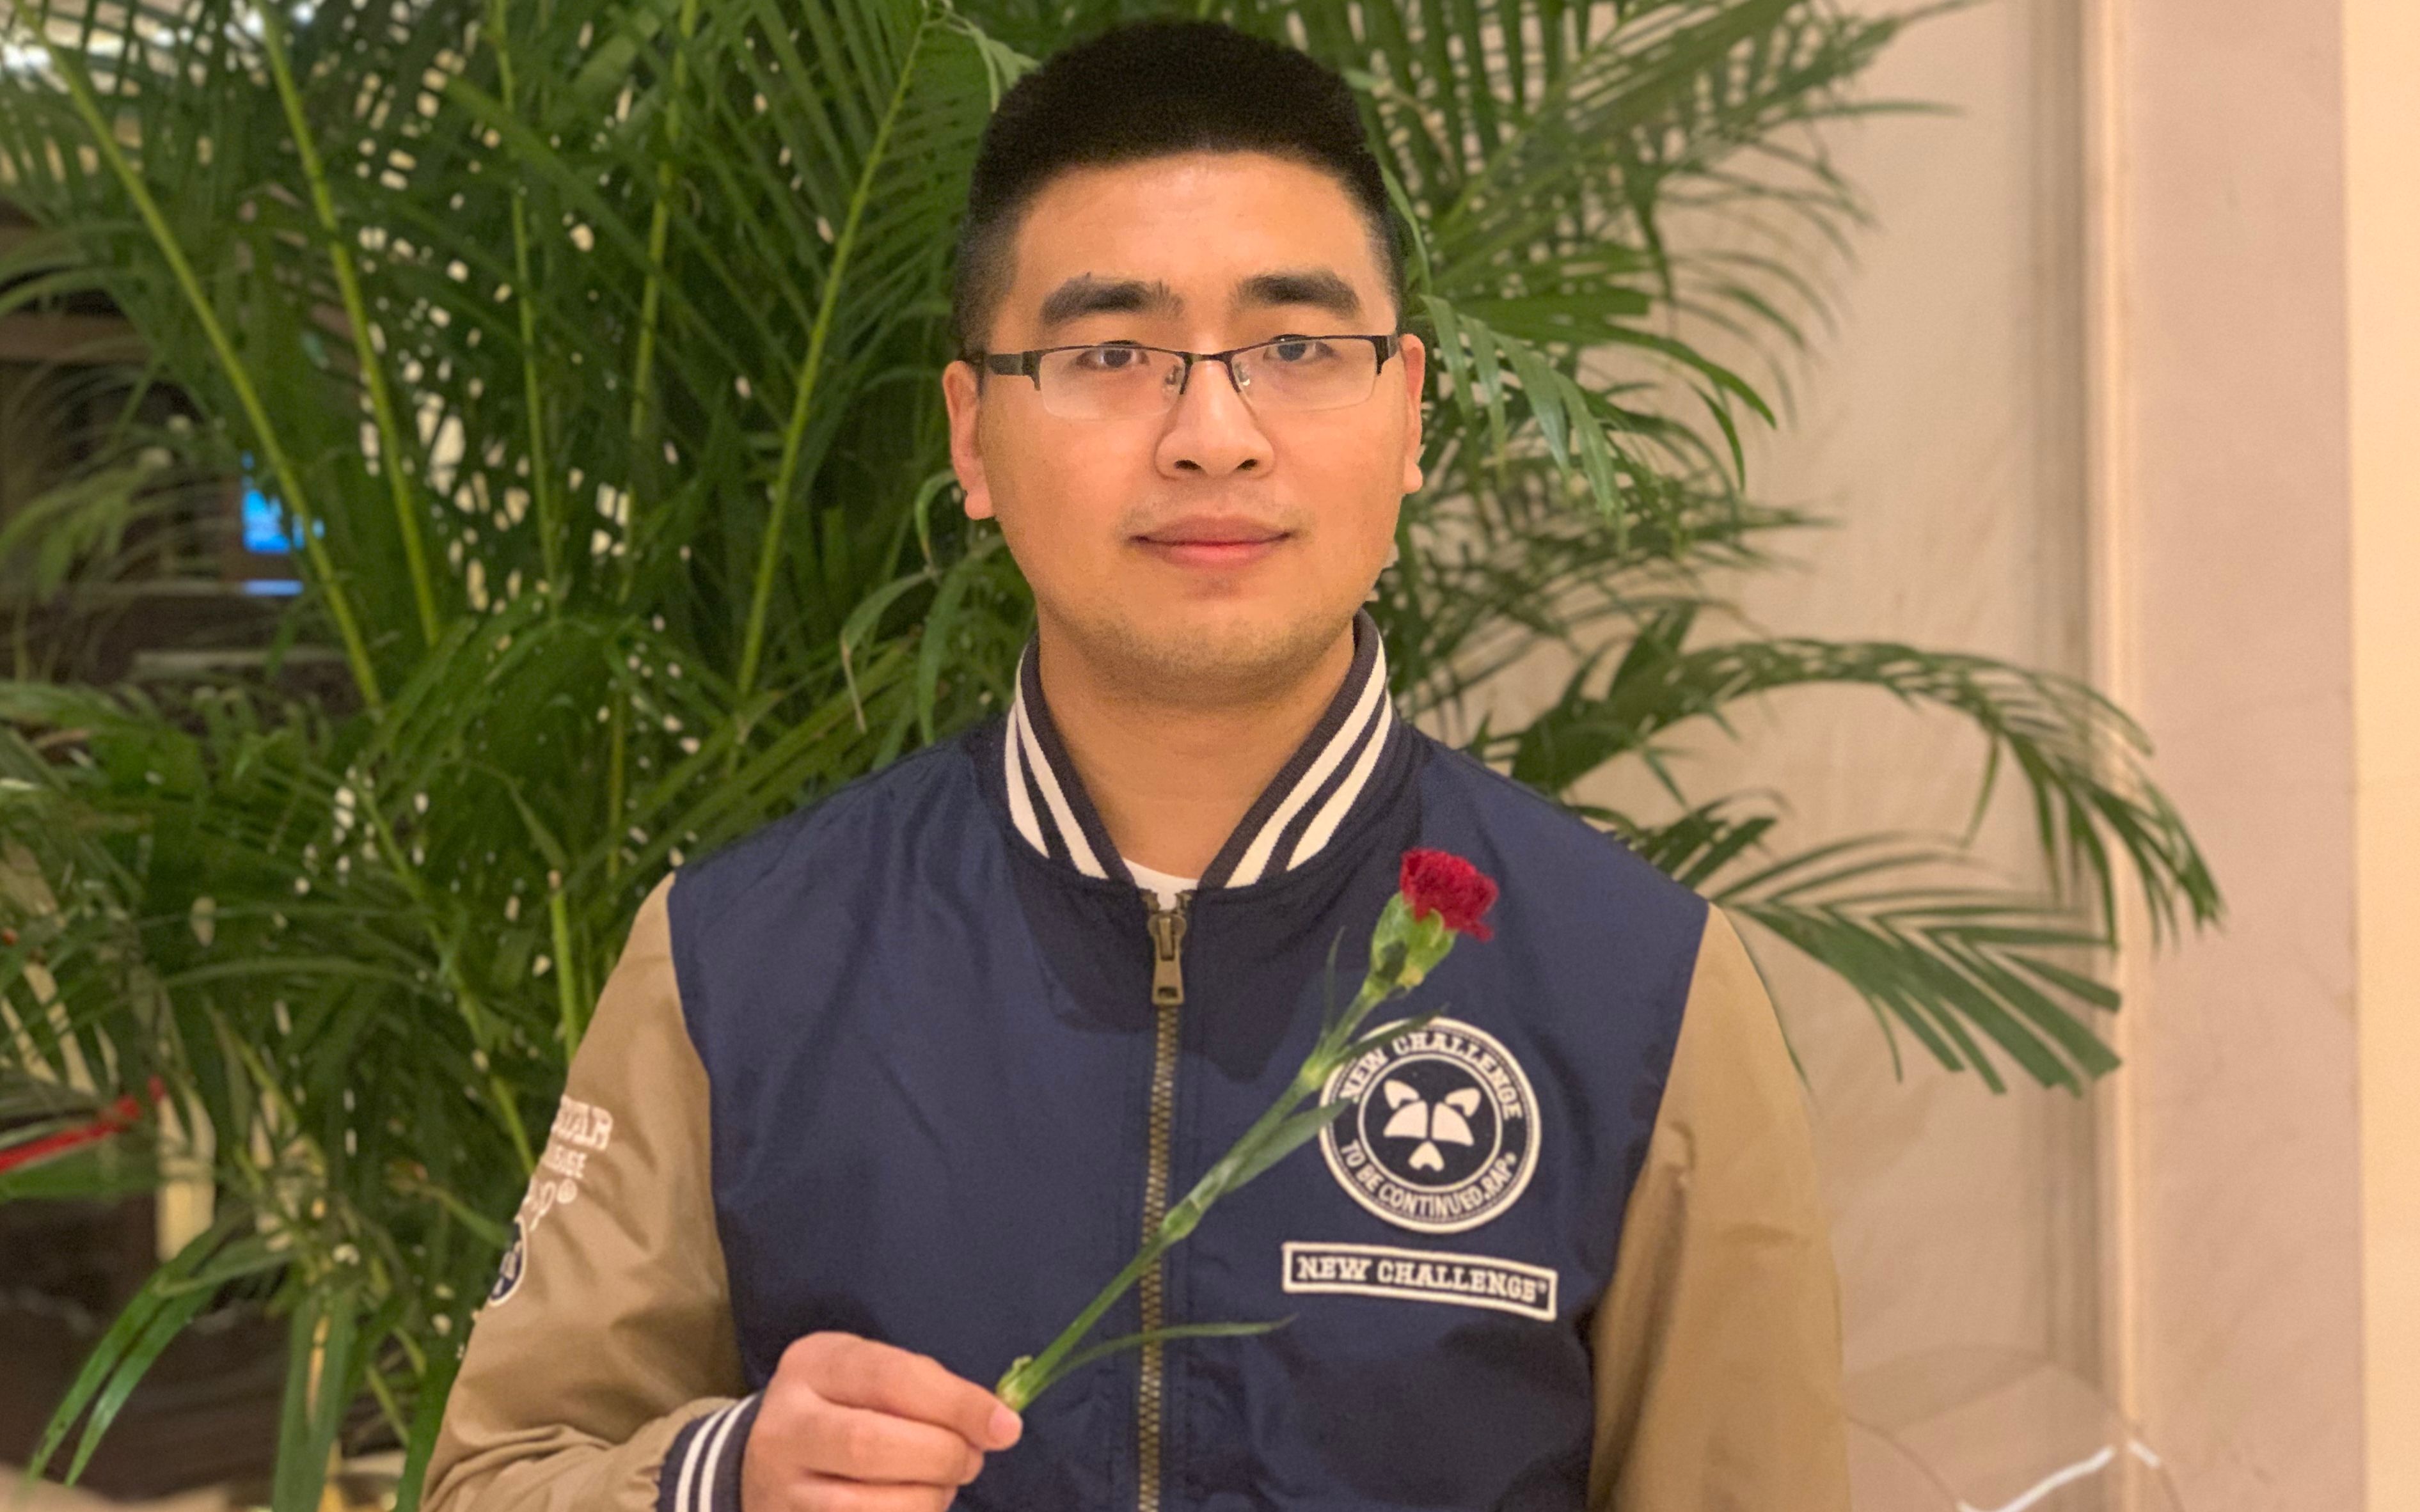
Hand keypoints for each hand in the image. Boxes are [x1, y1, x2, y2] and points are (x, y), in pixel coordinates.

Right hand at [741, 1332, 1024, 1510]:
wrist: (764, 1458)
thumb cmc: (842, 1407)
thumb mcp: (872, 1376)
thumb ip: (928, 1390)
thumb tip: (998, 1424)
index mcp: (814, 1364)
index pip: (890, 1378)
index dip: (955, 1404)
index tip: (1006, 1427)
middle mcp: (786, 1425)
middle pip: (870, 1445)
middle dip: (940, 1456)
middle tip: (971, 1460)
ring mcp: (780, 1488)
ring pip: (862, 1506)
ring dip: (926, 1500)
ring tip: (942, 1487)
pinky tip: (915, 1508)